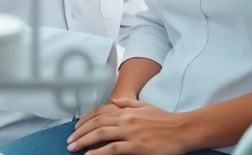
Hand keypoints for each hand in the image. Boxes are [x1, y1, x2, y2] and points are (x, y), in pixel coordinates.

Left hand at [67, 98, 191, 154]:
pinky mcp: (136, 146)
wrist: (182, 129)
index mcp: (127, 110)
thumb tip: (113, 101)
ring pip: (100, 135)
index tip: (76, 128)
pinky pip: (112, 149)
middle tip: (69, 142)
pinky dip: (98, 152)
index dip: (85, 121)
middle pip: (96, 124)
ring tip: (73, 148)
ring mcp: (130, 132)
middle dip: (80, 133)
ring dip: (84, 142)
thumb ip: (128, 103)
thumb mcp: (145, 106)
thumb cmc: (165, 120)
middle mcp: (126, 119)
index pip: (100, 113)